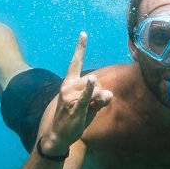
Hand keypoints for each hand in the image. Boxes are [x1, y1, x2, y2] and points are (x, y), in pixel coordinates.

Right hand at [45, 32, 112, 151]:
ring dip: (100, 99)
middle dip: (100, 92)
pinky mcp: (74, 107)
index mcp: (69, 83)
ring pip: (94, 90)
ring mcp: (70, 97)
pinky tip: (93, 80)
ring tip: (96, 107)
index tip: (83, 34)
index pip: (75, 62)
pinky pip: (85, 96)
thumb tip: (110, 94)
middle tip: (99, 102)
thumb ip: (100, 98)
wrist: (59, 134)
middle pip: (93, 81)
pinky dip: (90, 90)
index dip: (80, 48)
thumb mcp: (89, 106)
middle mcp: (67, 87)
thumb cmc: (74, 118)